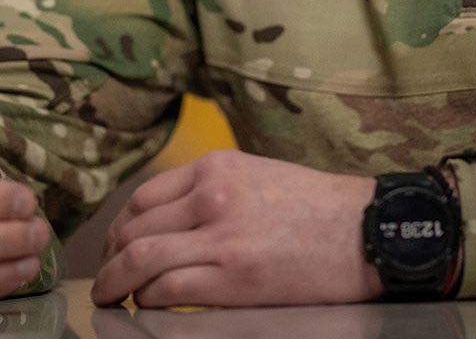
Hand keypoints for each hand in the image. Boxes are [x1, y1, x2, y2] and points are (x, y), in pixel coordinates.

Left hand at [91, 149, 382, 307]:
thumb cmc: (320, 209)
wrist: (368, 232)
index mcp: (217, 168)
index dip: (121, 227)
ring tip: (111, 297)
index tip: (117, 245)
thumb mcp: (260, 176)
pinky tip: (147, 306)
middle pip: (135, 228)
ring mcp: (221, 236)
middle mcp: (212, 196)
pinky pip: (167, 289)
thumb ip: (214, 190)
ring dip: (116, 282)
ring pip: (141, 259)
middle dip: (112, 257)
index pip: (145, 197)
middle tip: (107, 277)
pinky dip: (148, 299)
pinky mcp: (234, 277)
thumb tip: (172, 220)